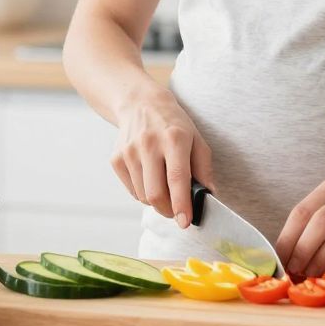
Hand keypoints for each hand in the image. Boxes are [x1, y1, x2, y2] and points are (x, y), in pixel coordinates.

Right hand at [110, 90, 214, 227]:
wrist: (140, 103)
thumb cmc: (173, 124)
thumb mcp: (196, 139)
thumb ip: (204, 169)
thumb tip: (208, 196)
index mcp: (174, 138)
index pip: (177, 178)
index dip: (182, 204)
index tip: (185, 222)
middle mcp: (149, 144)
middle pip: (156, 194)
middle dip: (168, 210)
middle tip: (177, 211)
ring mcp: (129, 152)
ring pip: (143, 196)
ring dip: (156, 201)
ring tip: (164, 187)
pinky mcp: (116, 159)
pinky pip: (132, 191)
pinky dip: (143, 193)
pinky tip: (149, 177)